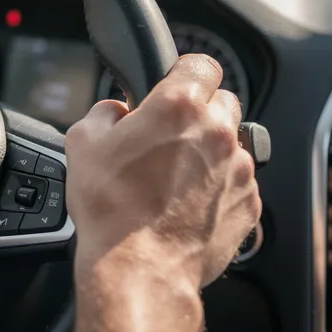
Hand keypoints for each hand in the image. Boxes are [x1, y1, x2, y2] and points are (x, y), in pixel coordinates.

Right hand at [65, 54, 260, 290]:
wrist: (139, 268)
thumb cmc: (110, 209)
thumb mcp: (82, 144)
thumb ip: (103, 113)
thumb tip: (116, 111)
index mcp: (178, 107)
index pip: (201, 63)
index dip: (185, 72)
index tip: (174, 86)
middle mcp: (217, 133)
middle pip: (223, 102)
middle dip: (200, 112)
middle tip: (170, 136)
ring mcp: (239, 170)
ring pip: (233, 145)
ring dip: (210, 153)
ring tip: (176, 180)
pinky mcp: (249, 203)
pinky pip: (238, 183)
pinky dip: (219, 189)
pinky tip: (188, 205)